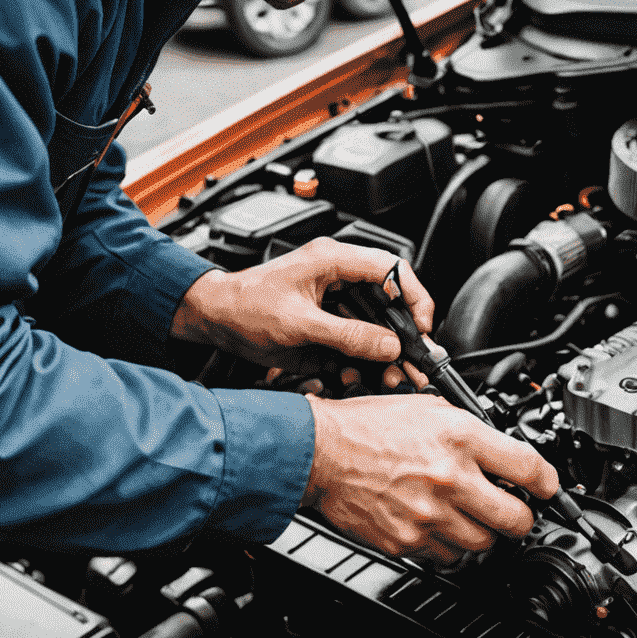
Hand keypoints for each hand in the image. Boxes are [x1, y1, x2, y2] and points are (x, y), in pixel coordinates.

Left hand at [171, 239, 434, 376]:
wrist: (215, 320)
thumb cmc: (244, 307)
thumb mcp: (299, 324)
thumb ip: (347, 335)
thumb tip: (387, 345)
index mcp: (333, 260)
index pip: (392, 269)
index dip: (413, 297)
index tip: (422, 326)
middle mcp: (338, 276)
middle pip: (388, 302)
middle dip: (403, 335)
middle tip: (414, 362)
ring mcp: (333, 301)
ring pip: (375, 325)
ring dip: (384, 353)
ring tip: (391, 376)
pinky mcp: (326, 323)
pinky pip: (355, 340)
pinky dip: (361, 360)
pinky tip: (358, 375)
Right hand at [302, 394, 560, 563]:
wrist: (320, 453)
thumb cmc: (367, 427)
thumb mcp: (429, 409)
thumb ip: (471, 431)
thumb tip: (502, 453)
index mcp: (460, 439)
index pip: (529, 468)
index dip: (548, 483)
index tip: (548, 488)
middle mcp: (451, 479)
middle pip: (517, 519)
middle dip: (521, 516)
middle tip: (514, 509)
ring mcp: (430, 515)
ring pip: (484, 544)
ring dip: (483, 532)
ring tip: (468, 515)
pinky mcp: (408, 541)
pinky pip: (447, 556)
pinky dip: (448, 545)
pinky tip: (437, 524)